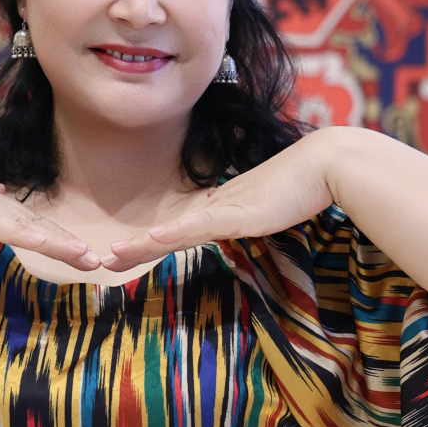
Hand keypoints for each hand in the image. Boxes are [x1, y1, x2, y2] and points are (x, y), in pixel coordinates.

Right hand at [0, 127, 101, 269]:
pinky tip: (50, 245)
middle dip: (68, 244)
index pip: (25, 220)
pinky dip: (30, 237)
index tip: (74, 248)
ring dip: (62, 244)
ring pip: (31, 228)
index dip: (51, 234)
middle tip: (97, 260)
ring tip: (90, 259)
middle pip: (37, 224)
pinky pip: (5, 228)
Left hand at [99, 131, 333, 271]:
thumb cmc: (302, 187)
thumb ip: (253, 219)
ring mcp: (224, 209)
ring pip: (174, 231)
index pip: (180, 232)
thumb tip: (246, 224)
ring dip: (142, 245)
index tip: (127, 255)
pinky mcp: (238, 213)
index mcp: (221, 211)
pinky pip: (200, 225)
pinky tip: (153, 238)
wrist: (324, 164)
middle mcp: (215, 208)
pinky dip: (175, 232)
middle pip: (167, 233)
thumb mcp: (269, 211)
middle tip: (103, 261)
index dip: (152, 244)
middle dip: (135, 249)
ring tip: (112, 256)